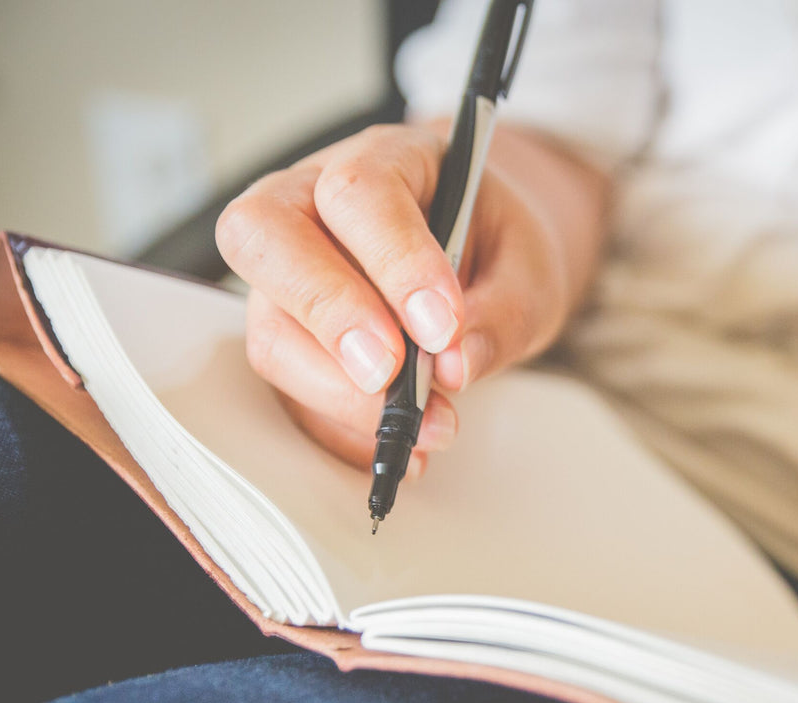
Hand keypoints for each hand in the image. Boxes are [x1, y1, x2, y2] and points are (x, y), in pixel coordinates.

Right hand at [215, 123, 577, 475]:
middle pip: (267, 238)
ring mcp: (288, 272)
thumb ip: (504, 310)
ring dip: (339, 392)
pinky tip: (401, 447)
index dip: (395, 261)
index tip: (441, 326)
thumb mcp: (530, 265)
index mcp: (384, 159)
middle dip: (328, 315)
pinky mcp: (290, 337)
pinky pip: (290, 391)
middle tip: (388, 375)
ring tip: (424, 426)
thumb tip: (454, 367)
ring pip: (269, 328)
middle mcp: (311, 202)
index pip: (361, 192)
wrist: (484, 253)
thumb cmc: (497, 243)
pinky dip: (343, 429)